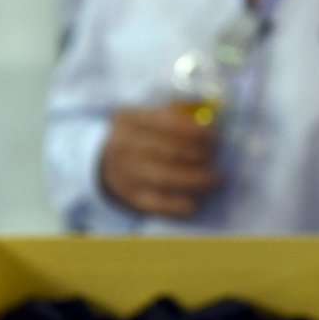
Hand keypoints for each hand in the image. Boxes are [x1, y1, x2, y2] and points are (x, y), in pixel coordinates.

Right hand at [100, 106, 221, 217]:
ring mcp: (125, 173)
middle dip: (197, 154)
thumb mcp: (146, 115)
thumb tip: (210, 118)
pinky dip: (176, 206)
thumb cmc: (138, 134)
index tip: (214, 135)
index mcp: (130, 120)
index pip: (166, 123)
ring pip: (164, 177)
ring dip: (194, 179)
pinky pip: (156, 203)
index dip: (193, 130)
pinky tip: (195, 205)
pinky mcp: (130, 196)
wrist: (102, 161)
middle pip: (168, 151)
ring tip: (215, 178)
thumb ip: (174, 114)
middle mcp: (124, 146)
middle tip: (214, 155)